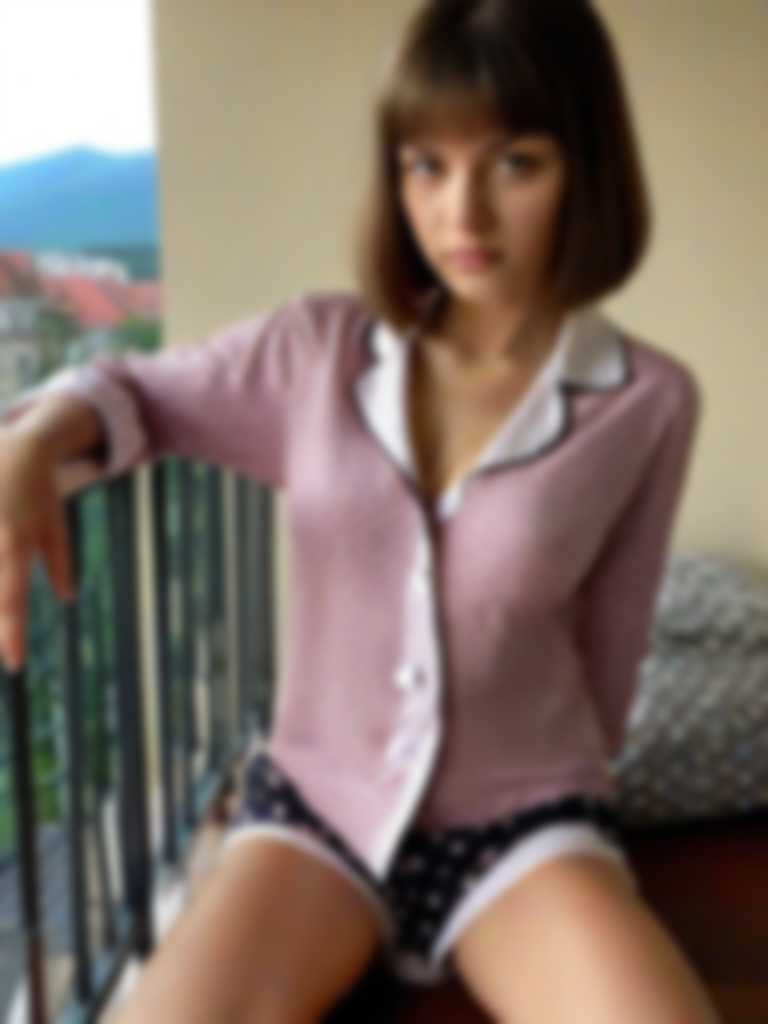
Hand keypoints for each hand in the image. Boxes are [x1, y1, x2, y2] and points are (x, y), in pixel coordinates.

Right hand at [0, 430, 75, 672]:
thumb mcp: (56, 525)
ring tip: (9, 606)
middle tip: (11, 655)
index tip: (13, 665)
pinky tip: (3, 575)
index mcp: (17, 544)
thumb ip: (60, 562)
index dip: (11, 634)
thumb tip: (67, 597)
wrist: (20, 447)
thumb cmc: (40, 490)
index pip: (13, 598)